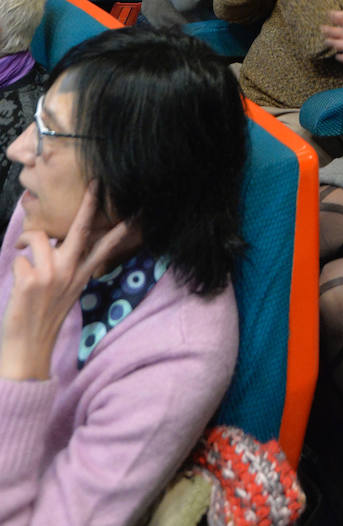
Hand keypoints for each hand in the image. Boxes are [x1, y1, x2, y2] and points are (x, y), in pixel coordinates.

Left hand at [0, 183, 131, 381]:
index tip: (134, 213)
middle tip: (95, 184)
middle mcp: (69, 273)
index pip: (104, 248)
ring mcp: (51, 275)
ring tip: (22, 247)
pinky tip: (17, 282)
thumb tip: (56, 246)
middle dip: (89, 204)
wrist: (27, 350)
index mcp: (80, 277)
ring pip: (38, 237)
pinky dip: (15, 265)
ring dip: (26, 240)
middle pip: (80, 230)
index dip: (120, 230)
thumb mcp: (64, 294)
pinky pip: (20, 257)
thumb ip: (66, 270)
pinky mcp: (30, 280)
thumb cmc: (42, 320)